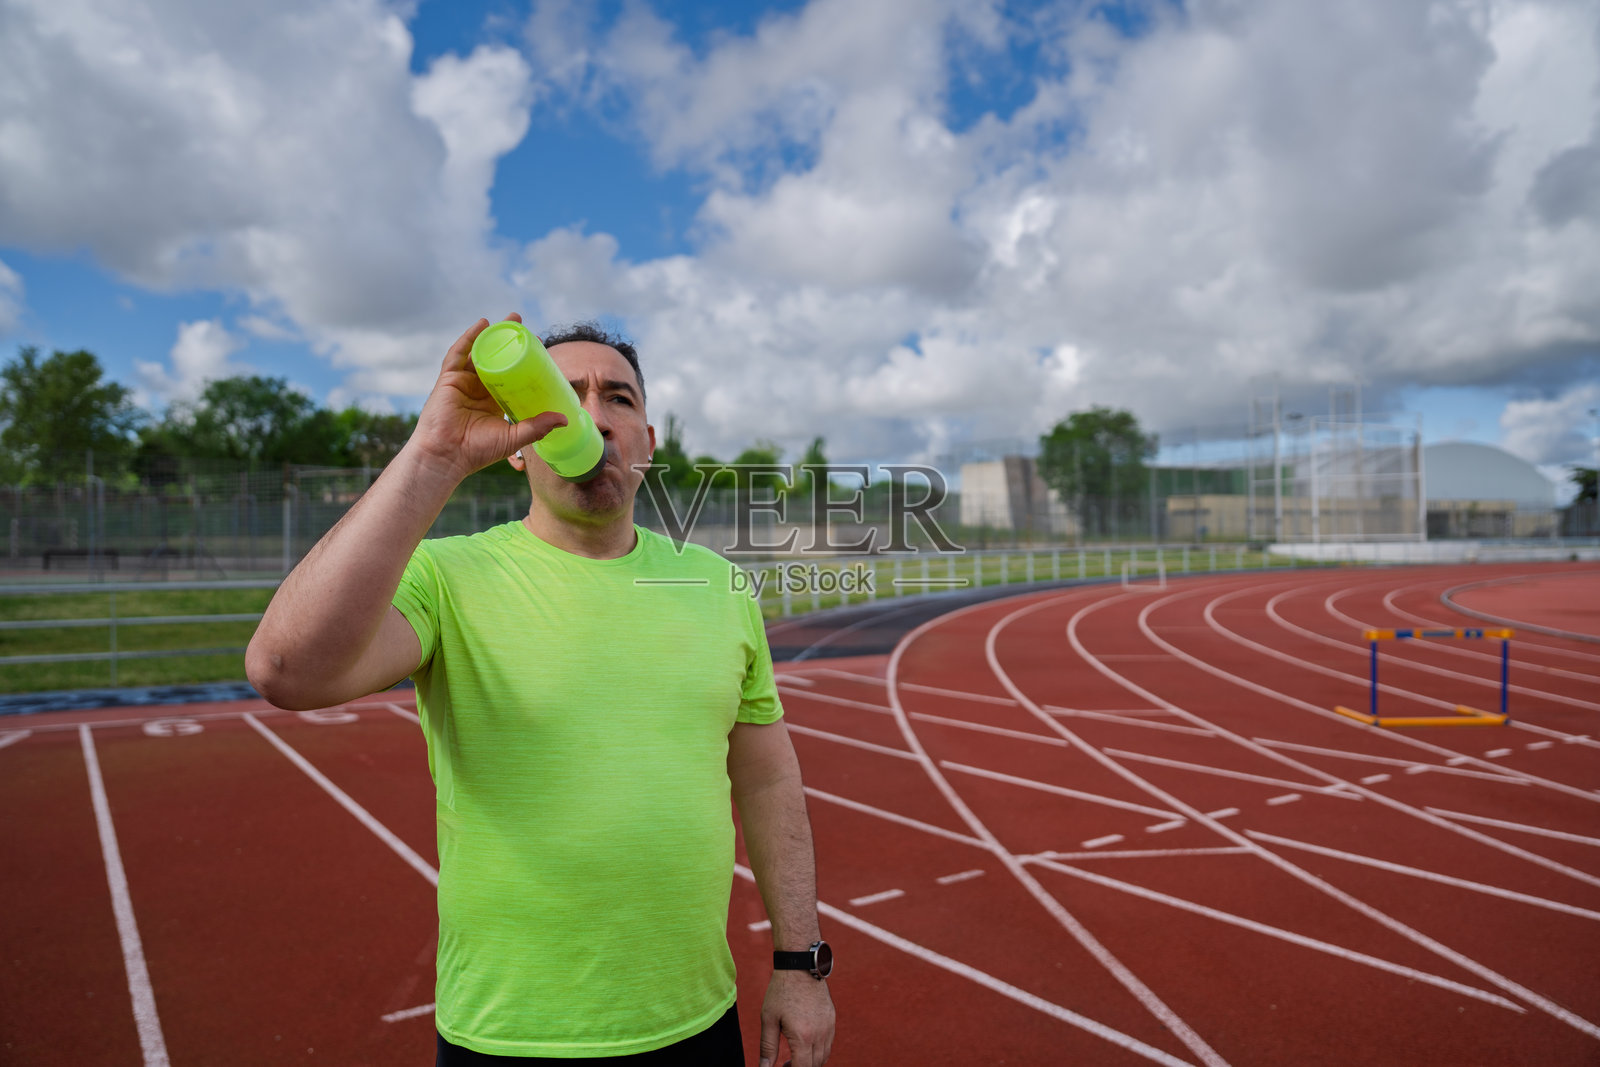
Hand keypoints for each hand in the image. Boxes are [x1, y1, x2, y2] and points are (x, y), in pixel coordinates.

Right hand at [408, 314, 567, 480]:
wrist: (446, 456)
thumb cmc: (477, 451)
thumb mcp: (513, 437)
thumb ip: (537, 427)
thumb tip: (565, 419)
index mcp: (494, 402)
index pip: (512, 375)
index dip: (524, 361)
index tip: (541, 348)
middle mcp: (479, 389)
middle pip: (497, 360)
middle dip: (510, 342)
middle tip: (525, 327)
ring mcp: (463, 382)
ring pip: (480, 353)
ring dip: (494, 334)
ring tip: (511, 320)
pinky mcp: (449, 379)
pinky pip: (459, 353)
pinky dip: (470, 337)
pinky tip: (483, 324)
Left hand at [759, 970, 833, 1066]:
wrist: (800, 966)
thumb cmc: (781, 991)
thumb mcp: (769, 1019)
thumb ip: (768, 1047)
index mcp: (803, 1036)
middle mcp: (820, 1034)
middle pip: (815, 1065)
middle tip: (785, 1065)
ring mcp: (829, 1026)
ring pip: (824, 1056)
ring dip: (811, 1062)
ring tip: (794, 1057)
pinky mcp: (832, 1019)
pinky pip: (828, 1043)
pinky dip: (819, 1050)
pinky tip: (805, 1044)